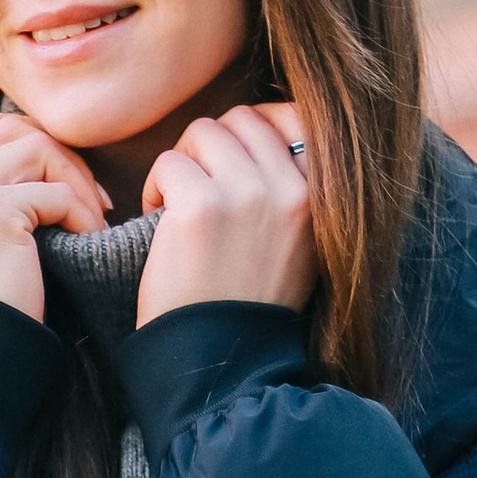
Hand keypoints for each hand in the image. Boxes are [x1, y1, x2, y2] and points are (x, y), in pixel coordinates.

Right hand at [0, 109, 109, 321]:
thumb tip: (40, 164)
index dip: (17, 134)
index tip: (53, 171)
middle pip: (8, 128)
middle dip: (58, 154)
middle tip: (89, 196)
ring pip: (36, 148)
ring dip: (76, 180)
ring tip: (91, 219)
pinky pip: (55, 192)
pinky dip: (81, 213)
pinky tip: (88, 239)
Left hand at [137, 101, 316, 325]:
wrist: (225, 359)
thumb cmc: (254, 302)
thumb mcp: (302, 243)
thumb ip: (293, 190)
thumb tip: (264, 128)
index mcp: (321, 196)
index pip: (296, 118)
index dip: (259, 125)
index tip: (234, 154)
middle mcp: (291, 189)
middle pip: (243, 119)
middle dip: (213, 146)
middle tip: (198, 188)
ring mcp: (246, 194)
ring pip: (203, 132)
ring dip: (182, 164)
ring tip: (178, 209)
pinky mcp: (200, 206)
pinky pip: (168, 162)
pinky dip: (155, 189)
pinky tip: (162, 227)